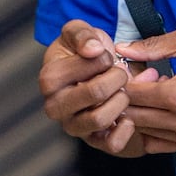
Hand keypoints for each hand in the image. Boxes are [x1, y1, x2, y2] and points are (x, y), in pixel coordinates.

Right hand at [39, 20, 158, 156]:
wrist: (94, 72)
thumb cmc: (84, 51)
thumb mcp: (79, 31)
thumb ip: (82, 34)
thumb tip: (92, 50)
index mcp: (49, 79)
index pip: (90, 66)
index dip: (106, 58)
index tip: (106, 56)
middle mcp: (55, 107)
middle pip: (96, 93)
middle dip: (118, 78)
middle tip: (120, 73)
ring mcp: (73, 126)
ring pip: (101, 119)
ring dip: (121, 101)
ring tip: (122, 92)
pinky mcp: (92, 141)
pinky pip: (111, 144)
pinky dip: (125, 129)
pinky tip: (127, 114)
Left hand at [114, 24, 175, 152]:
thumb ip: (153, 46)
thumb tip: (122, 49)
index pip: (130, 94)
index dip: (125, 79)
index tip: (134, 67)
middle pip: (130, 116)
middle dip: (127, 97)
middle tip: (141, 79)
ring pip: (140, 131)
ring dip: (138, 112)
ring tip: (153, 92)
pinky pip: (155, 144)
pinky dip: (149, 128)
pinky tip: (160, 109)